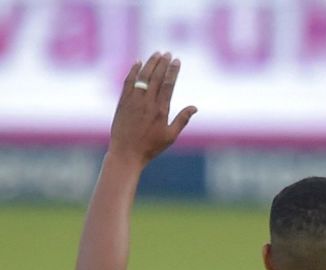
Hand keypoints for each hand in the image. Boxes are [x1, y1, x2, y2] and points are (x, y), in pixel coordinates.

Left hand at [109, 52, 197, 166]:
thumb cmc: (151, 147)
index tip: (177, 61)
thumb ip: (182, 120)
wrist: (126, 153)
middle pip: (155, 77)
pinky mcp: (123, 102)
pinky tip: (137, 63)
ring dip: (149, 64)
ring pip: (142, 77)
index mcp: (160, 111)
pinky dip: (133, 71)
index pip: (168, 85)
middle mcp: (147, 103)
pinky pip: (128, 82)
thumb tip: (194, 107)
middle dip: (162, 63)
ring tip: (156, 54)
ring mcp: (133, 101)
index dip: (172, 71)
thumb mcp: (170, 136)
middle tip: (168, 53)